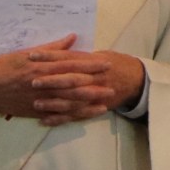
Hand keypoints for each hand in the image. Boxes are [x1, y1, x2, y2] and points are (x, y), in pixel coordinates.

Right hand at [0, 35, 138, 123]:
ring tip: (105, 101)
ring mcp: (37, 99)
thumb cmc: (1, 67)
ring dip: (87, 101)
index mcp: (39, 66)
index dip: (89, 64)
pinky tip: (85, 114)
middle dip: (94, 84)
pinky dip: (72, 115)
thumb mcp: (24, 53)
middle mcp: (40, 83)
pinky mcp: (34, 111)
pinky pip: (56, 114)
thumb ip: (51, 48)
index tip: (106, 63)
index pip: (70, 64)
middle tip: (113, 83)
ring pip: (67, 101)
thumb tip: (72, 38)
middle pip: (72, 84)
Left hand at [24, 47, 148, 125]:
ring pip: (72, 99)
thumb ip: (81, 54)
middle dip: (51, 80)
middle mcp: (94, 78)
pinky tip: (45, 121)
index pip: (69, 58)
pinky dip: (61, 119)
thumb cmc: (117, 64)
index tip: (32, 55)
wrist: (137, 80)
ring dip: (54, 102)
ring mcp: (95, 94)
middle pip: (70, 78)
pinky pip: (76, 115)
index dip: (51, 56)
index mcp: (93, 62)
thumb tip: (63, 48)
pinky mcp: (95, 107)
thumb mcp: (102, 54)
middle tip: (32, 81)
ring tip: (36, 103)